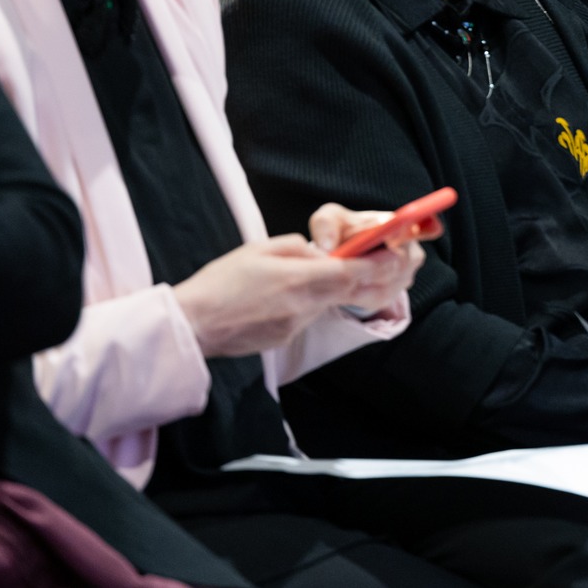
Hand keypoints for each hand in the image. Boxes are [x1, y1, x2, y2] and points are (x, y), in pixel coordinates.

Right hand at [173, 206, 424, 358]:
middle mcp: (304, 306)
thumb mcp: (259, 250)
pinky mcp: (284, 339)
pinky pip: (305, 316)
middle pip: (349, 292)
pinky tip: (277, 298)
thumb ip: (297, 249)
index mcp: (300, 280)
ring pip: (326, 304)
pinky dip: (304, 304)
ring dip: (329, 290)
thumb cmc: (220, 282)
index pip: (352, 273)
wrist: (191, 325)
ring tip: (304, 276)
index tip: (397, 254)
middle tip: (386, 264)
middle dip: (371, 278)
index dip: (380, 265)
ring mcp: (296, 326)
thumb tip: (319, 252)